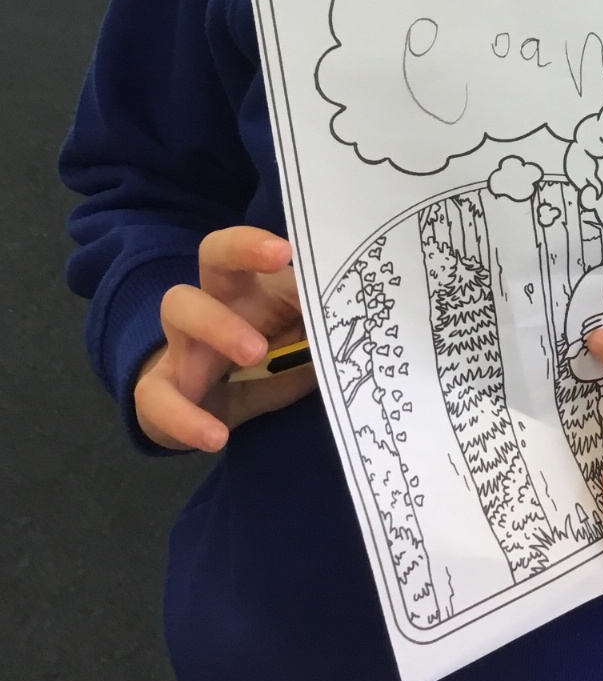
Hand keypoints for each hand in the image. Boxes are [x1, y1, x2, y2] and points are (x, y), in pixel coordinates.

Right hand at [135, 227, 315, 452]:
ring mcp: (183, 343)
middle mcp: (215, 302)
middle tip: (280, 270)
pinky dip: (184, 418)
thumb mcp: (303, 343)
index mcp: (251, 287)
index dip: (256, 242)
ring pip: (179, 310)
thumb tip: (368, 317)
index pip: (248, 246)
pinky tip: (215, 438)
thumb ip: (327, 329)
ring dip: (217, 326)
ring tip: (256, 355)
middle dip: (238, 254)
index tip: (285, 251)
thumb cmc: (269, 362)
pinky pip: (157, 397)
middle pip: (211, 256)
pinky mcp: (161, 391)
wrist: (212, 413)